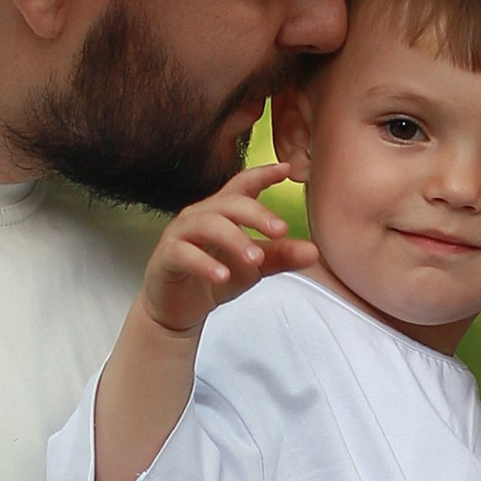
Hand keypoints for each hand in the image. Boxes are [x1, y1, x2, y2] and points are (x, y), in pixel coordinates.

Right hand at [141, 162, 312, 336]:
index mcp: (222, 212)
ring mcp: (180, 234)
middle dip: (256, 214)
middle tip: (281, 231)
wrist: (179, 310)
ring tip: (255, 259)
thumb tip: (314, 251)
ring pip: (207, 225)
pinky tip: (222, 275)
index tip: (286, 169)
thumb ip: (281, 256)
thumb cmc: (215, 277)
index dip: (263, 174)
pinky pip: (183, 254)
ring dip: (234, 239)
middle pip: (229, 202)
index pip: (243, 185)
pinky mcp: (166, 258)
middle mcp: (200, 215)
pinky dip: (204, 263)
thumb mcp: (255, 267)